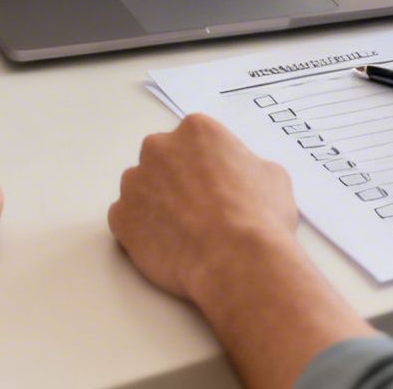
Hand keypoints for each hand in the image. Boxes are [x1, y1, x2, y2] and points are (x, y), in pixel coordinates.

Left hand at [109, 114, 299, 302]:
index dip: (208, 167)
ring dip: (157, 205)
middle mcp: (159, 148)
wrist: (236, 260)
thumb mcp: (272, 176)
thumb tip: (242, 175)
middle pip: (163, 160)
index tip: (217, 186)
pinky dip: (142, 232)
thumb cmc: (258, 217)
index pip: (195, 142)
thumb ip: (247, 165)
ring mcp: (135, 183)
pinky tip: (168, 246)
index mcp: (196, 131)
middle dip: (176, 181)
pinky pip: (127, 220)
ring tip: (184, 232)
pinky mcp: (120, 217)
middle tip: (199, 209)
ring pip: (142, 189)